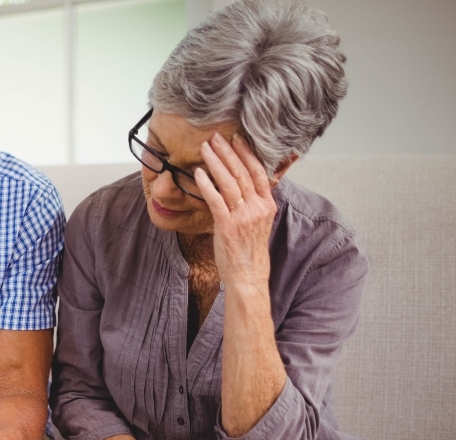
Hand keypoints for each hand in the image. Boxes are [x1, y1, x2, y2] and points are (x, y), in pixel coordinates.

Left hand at [196, 134, 278, 290]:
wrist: (248, 276)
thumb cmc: (248, 249)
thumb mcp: (257, 222)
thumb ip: (252, 203)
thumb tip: (241, 185)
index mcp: (267, 204)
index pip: (258, 172)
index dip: (246, 153)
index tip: (236, 138)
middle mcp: (258, 207)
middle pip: (242, 172)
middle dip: (228, 152)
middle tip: (216, 136)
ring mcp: (243, 216)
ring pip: (229, 182)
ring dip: (215, 162)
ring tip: (205, 148)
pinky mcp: (227, 226)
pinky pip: (216, 200)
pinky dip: (206, 184)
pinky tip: (198, 173)